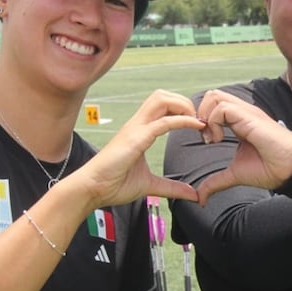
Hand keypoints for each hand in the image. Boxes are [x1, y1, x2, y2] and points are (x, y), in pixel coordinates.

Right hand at [79, 90, 204, 204]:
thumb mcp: (151, 185)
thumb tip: (193, 195)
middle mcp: (137, 125)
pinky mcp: (135, 139)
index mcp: (140, 131)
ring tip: (197, 122)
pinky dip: (182, 120)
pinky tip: (195, 126)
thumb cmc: (114, 184)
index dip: (183, 110)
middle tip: (200, 121)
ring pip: (161, 99)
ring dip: (183, 106)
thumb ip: (172, 187)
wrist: (92, 189)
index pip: (163, 106)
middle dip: (185, 102)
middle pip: (163, 95)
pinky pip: (163, 122)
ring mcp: (135, 129)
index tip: (200, 126)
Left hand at [195, 89, 291, 203]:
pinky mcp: (250, 117)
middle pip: (212, 96)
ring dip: (206, 117)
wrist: (290, 170)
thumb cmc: (269, 169)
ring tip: (212, 138)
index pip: (214, 106)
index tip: (205, 140)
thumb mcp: (234, 174)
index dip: (203, 120)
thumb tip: (201, 198)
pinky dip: (214, 122)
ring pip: (215, 97)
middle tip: (205, 137)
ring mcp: (247, 113)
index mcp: (240, 121)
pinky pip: (223, 108)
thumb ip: (216, 181)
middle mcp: (242, 113)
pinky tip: (219, 139)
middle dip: (201, 114)